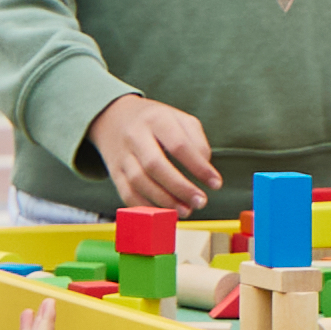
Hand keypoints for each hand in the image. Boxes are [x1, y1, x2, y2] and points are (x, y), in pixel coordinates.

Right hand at [86, 96, 218, 211]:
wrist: (114, 117)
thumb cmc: (155, 121)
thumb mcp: (179, 119)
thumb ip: (197, 141)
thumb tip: (205, 170)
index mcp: (156, 119)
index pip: (179, 145)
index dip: (199, 167)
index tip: (216, 184)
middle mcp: (135, 136)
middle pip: (155, 165)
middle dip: (180, 188)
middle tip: (200, 202)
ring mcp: (122, 155)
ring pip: (139, 181)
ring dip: (164, 200)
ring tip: (186, 210)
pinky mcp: (115, 172)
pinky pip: (127, 193)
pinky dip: (146, 206)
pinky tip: (164, 213)